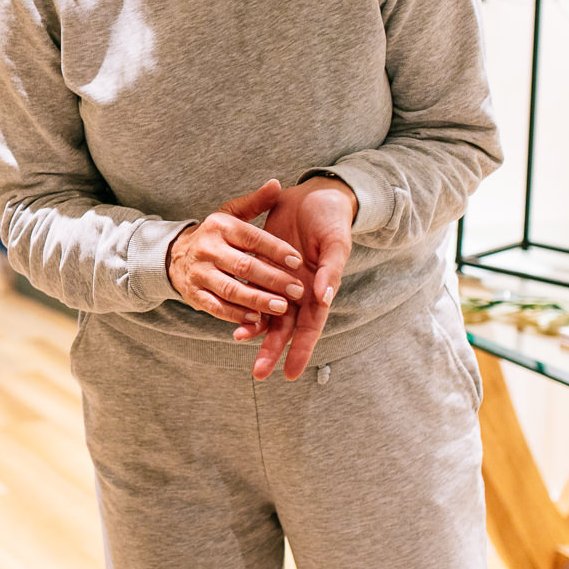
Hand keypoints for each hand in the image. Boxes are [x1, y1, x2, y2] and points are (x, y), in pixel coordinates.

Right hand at [165, 180, 307, 327]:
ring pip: (231, 289)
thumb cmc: (214, 235)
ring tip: (282, 308)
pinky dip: (236, 314)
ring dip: (257, 300)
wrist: (174, 255)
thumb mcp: (230, 214)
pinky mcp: (193, 294)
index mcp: (220, 226)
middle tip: (298, 290)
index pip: (252, 238)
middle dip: (273, 279)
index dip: (276, 249)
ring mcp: (199, 273)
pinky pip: (216, 307)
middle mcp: (207, 249)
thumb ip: (255, 202)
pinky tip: (256, 319)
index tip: (298, 260)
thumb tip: (277, 184)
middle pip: (244, 266)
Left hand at [247, 176, 354, 380]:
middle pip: (285, 328)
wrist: (316, 195)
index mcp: (321, 290)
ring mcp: (279, 280)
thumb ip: (331, 271)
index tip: (290, 373)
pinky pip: (251, 289)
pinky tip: (231, 315)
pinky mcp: (263, 265)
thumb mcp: (337, 243)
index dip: (301, 351)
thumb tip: (324, 298)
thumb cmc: (333, 220)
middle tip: (259, 373)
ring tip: (238, 343)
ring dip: (254, 330)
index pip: (310, 328)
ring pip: (266, 312)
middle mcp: (299, 291)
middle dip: (272, 350)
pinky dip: (243, 302)